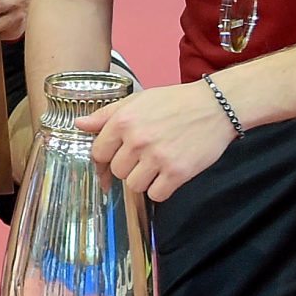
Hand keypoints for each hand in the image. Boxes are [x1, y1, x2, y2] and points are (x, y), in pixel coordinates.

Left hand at [80, 81, 236, 201]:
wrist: (216, 106)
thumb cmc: (175, 102)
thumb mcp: (138, 101)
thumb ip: (106, 115)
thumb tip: (79, 124)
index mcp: (123, 121)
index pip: (98, 153)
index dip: (106, 158)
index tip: (115, 158)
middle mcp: (137, 139)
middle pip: (116, 171)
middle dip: (128, 167)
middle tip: (144, 156)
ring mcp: (158, 157)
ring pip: (134, 185)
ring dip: (144, 180)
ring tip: (157, 165)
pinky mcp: (178, 172)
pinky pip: (156, 195)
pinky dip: (161, 189)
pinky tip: (169, 175)